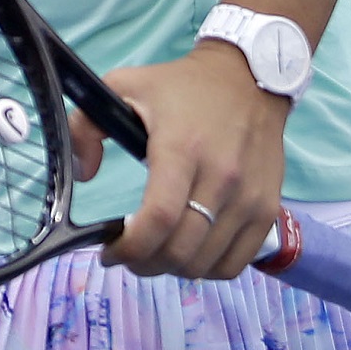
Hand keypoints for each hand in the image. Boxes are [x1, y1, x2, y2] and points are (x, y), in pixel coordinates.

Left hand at [73, 44, 290, 279]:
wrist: (248, 79)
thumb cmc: (180, 87)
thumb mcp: (122, 87)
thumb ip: (86, 126)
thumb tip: (83, 173)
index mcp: (181, 148)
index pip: (158, 217)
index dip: (130, 247)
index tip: (109, 252)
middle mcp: (222, 178)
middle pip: (181, 250)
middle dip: (144, 264)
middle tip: (128, 256)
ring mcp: (249, 197)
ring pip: (206, 263)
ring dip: (173, 269)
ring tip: (155, 253)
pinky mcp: (267, 208)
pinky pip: (236, 262)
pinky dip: (208, 269)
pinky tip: (189, 252)